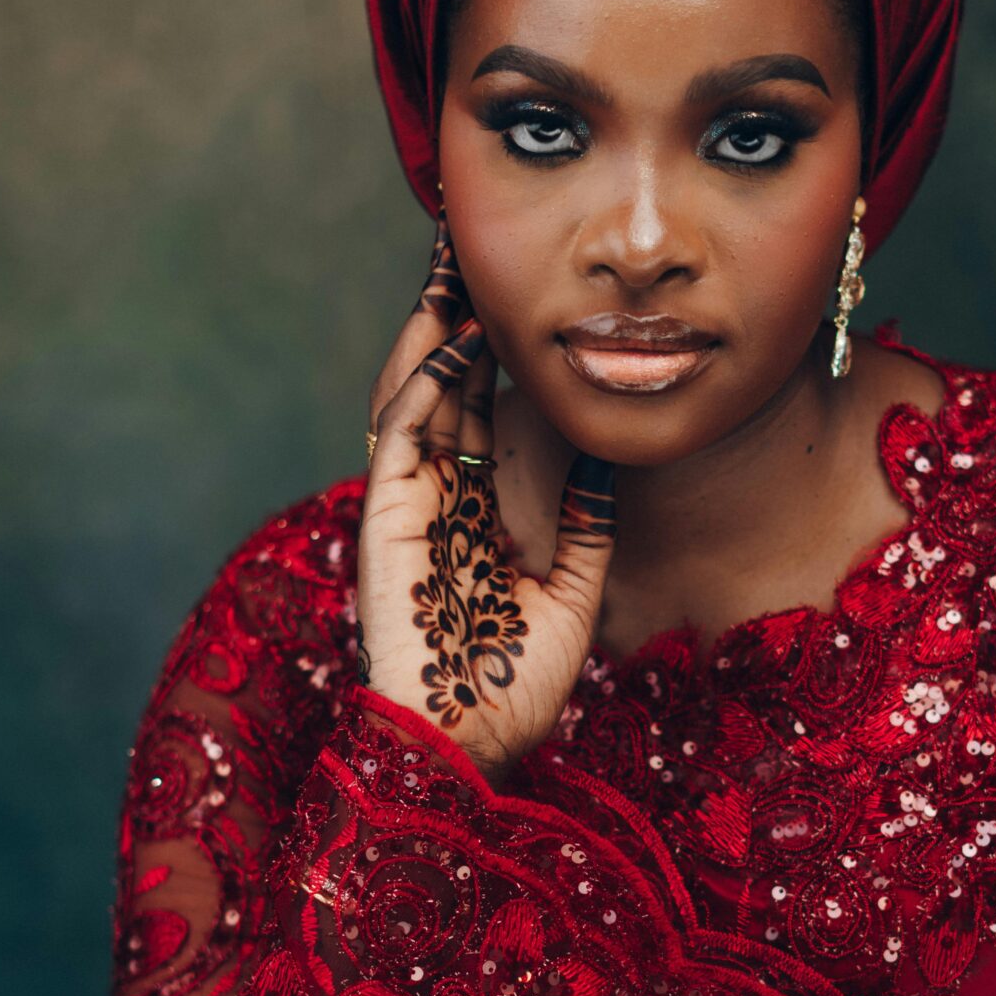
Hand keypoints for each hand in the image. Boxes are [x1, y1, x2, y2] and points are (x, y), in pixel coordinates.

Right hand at [358, 216, 615, 784]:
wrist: (470, 743)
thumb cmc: (518, 687)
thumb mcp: (576, 591)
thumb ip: (588, 525)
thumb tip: (610, 457)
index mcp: (477, 513)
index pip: (487, 415)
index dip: (501, 357)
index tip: (527, 301)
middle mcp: (440, 498)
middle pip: (450, 389)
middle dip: (464, 320)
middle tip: (482, 252)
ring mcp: (408, 504)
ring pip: (419, 395)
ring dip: (435, 331)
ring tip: (457, 268)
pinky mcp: (385, 516)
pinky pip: (400, 433)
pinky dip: (421, 382)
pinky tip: (449, 339)